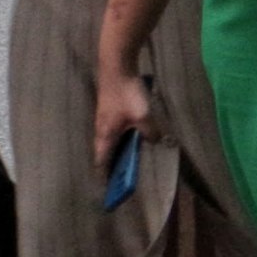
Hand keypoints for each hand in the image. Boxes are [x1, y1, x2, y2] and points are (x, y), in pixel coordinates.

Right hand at [92, 63, 151, 177]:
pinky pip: (114, 130)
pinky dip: (120, 138)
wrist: (117, 66)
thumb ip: (150, 132)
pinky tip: (131, 137)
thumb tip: (155, 141)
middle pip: (104, 152)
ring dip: (116, 151)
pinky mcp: (110, 109)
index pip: (101, 161)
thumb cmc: (127, 94)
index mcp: (106, 135)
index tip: (106, 189)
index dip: (103, 175)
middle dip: (110, 166)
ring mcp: (104, 118)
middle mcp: (101, 129)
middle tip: (119, 178)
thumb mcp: (143, 116)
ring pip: (109, 140)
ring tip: (127, 161)